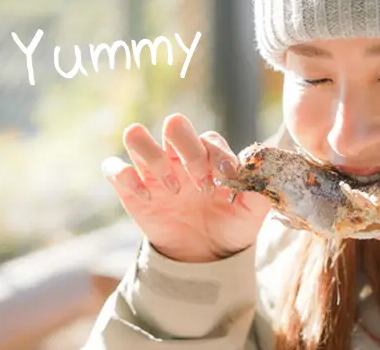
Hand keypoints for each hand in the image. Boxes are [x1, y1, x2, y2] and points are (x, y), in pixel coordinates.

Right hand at [101, 114, 270, 263]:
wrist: (206, 255)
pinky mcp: (130, 188)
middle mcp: (179, 155)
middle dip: (188, 151)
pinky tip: (146, 197)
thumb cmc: (230, 224)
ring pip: (136, 135)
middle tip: (199, 185)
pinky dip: (125, 176)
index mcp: (209, 154)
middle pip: (175, 124)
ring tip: (173, 190)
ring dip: (154, 159)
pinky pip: (113, 167)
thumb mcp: (251, 212)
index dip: (217, 157)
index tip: (225, 182)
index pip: (209, 138)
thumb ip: (260, 190)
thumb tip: (265, 167)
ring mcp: (152, 169)